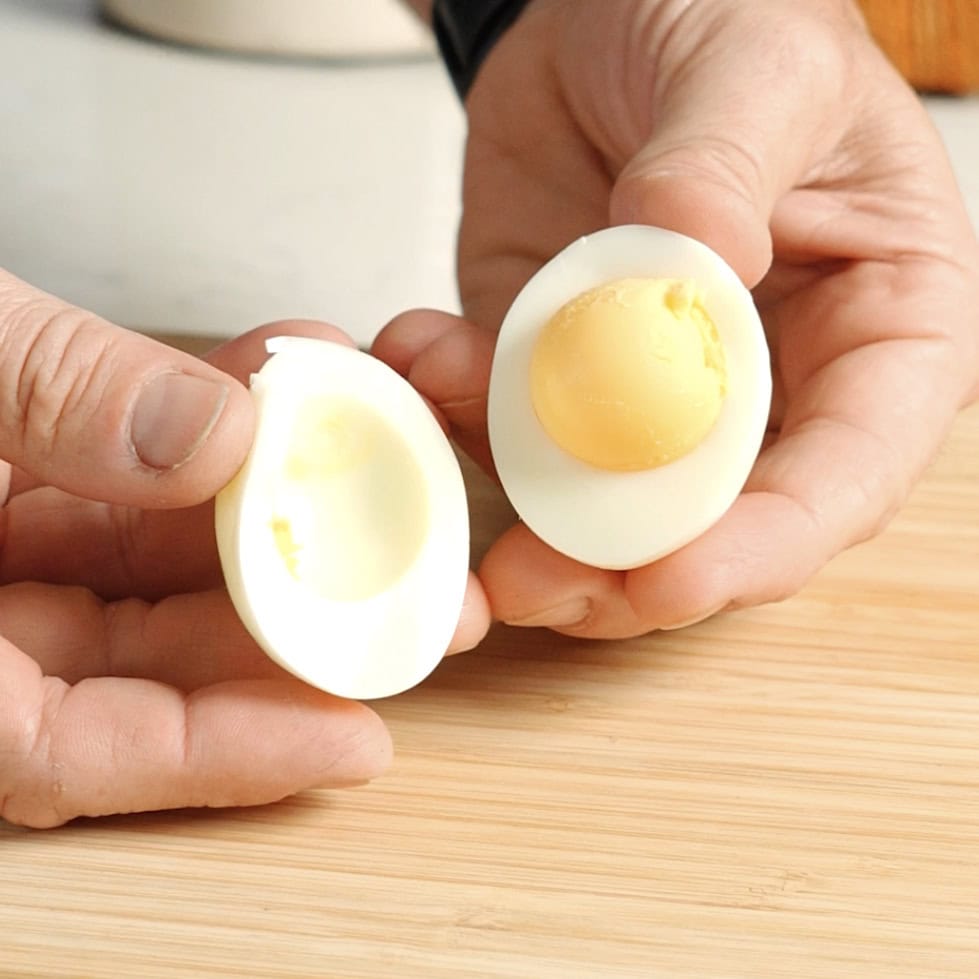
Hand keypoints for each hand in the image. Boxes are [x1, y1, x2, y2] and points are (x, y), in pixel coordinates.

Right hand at [0, 273, 488, 827]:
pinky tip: (261, 400)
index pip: (69, 754)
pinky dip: (186, 457)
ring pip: (132, 581)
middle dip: (271, 626)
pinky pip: (105, 501)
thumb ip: (41, 396)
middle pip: (131, 667)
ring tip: (348, 470)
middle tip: (392, 590)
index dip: (219, 755)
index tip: (353, 740)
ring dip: (248, 526)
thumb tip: (217, 435)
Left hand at [374, 0, 978, 636]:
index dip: (761, 543)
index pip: (843, 475)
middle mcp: (767, 386)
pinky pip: (504, 426)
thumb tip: (697, 265)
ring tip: (463, 510)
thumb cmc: (726, 18)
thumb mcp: (759, 63)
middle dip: (621, 570)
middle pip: (712, 525)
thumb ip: (727, 166)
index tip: (674, 579)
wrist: (599, 12)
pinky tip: (421, 354)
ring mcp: (651, 392)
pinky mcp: (558, 373)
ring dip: (521, 522)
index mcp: (873, 332)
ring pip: (599, 505)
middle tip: (535, 583)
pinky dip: (455, 414)